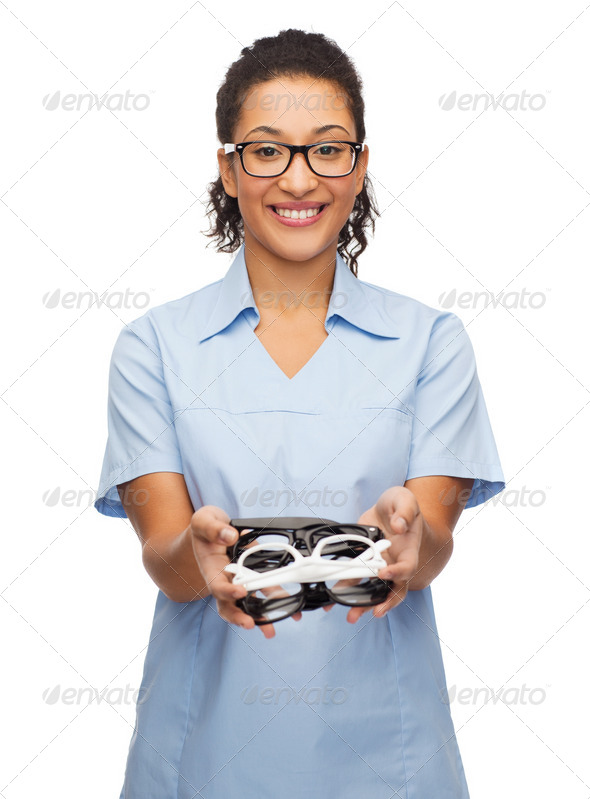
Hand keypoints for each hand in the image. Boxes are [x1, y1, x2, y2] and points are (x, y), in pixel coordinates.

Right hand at [189, 506, 301, 638]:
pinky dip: (277, 598)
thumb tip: (230, 536)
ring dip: (263, 615)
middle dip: (240, 617)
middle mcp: (225, 579)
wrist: (213, 529)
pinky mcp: (254, 574)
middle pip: (230, 605)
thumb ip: (214, 529)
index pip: (216, 585)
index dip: (227, 591)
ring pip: (251, 602)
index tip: (240, 591)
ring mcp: (240, 580)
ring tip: (274, 628)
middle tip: (252, 624)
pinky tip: (292, 606)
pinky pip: (266, 589)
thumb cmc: (205, 527)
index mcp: (210, 569)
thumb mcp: (203, 521)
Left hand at [344, 486, 422, 623]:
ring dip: (363, 604)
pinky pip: (356, 579)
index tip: (384, 573)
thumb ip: (404, 511)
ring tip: (351, 615)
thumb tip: (399, 526)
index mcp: (409, 550)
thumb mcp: (405, 499)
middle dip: (383, 602)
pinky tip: (333, 598)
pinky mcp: (364, 563)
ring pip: (374, 591)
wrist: (390, 509)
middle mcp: (396, 563)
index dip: (397, 573)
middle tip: (373, 612)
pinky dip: (346, 589)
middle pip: (394, 589)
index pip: (407, 567)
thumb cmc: (401, 505)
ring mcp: (380, 566)